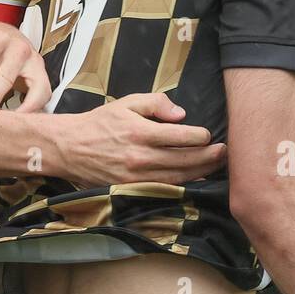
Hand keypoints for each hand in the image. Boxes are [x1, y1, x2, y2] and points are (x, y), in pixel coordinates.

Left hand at [0, 21, 50, 114]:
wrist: (6, 34)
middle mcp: (19, 48)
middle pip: (6, 77)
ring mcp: (34, 61)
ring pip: (34, 87)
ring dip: (23, 107)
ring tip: (9, 119)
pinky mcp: (42, 74)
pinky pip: (44, 94)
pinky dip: (36, 108)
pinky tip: (21, 117)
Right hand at [52, 92, 226, 185]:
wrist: (70, 148)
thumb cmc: (99, 123)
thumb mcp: (126, 103)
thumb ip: (155, 103)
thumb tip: (181, 114)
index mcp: (140, 132)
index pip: (182, 136)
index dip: (201, 136)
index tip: (208, 134)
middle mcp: (141, 157)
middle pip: (185, 160)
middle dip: (209, 156)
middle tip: (224, 152)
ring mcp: (137, 177)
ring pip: (179, 177)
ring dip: (201, 172)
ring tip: (216, 166)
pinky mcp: (132, 190)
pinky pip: (165, 189)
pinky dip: (183, 185)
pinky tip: (195, 180)